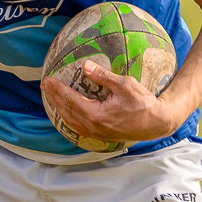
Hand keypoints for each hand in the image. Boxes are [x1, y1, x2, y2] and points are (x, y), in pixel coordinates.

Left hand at [41, 62, 180, 146]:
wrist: (156, 123)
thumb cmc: (144, 103)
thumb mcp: (125, 85)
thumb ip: (104, 76)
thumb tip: (85, 66)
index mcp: (96, 115)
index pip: (71, 100)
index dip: (58, 90)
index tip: (48, 80)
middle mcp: (93, 126)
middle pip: (67, 111)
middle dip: (54, 97)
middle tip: (45, 85)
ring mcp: (96, 132)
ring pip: (71, 121)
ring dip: (60, 108)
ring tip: (51, 97)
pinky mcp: (101, 135)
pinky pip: (78, 126)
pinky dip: (69, 117)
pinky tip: (67, 111)